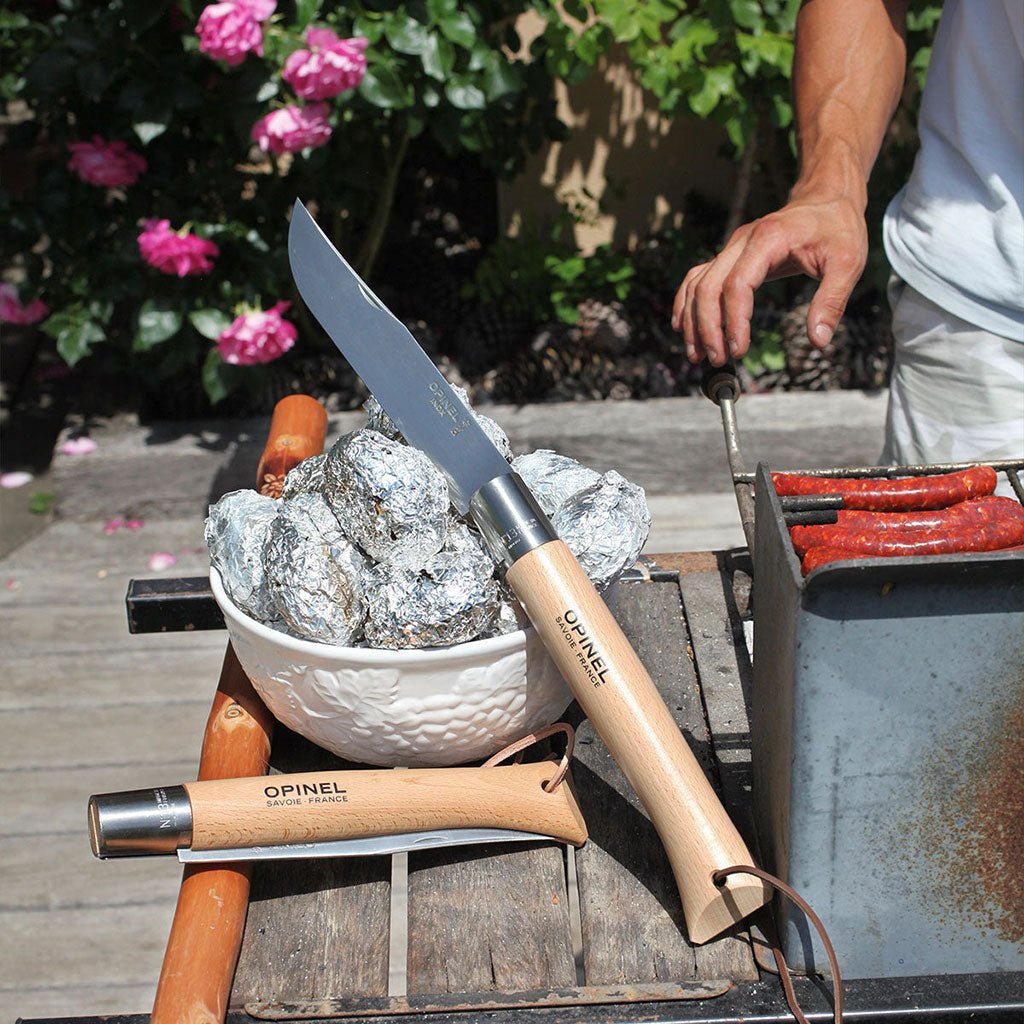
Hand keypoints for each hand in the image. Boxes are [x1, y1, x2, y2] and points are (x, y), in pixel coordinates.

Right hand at [671, 192, 867, 365]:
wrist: (826, 200)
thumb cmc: (838, 229)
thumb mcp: (848, 263)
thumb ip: (831, 301)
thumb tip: (818, 341)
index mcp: (768, 240)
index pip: (737, 284)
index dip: (734, 321)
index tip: (739, 351)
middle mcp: (741, 242)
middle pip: (708, 287)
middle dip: (707, 328)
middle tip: (718, 360)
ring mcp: (731, 248)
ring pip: (697, 285)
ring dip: (693, 322)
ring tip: (699, 355)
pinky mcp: (728, 256)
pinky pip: (696, 279)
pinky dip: (687, 305)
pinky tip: (684, 329)